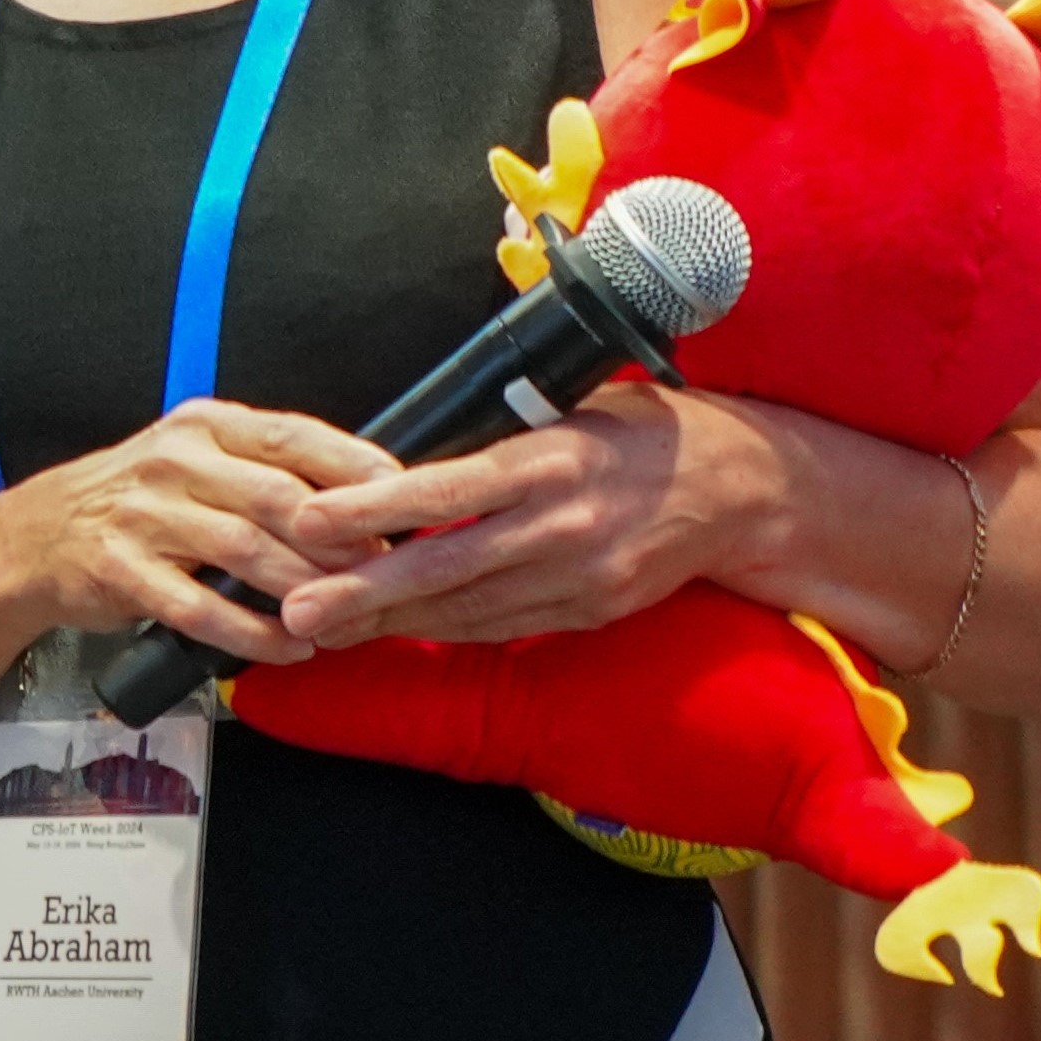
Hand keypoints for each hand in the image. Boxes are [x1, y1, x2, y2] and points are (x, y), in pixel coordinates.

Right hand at [0, 400, 401, 667]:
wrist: (36, 538)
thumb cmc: (139, 502)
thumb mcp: (197, 461)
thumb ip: (267, 471)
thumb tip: (370, 500)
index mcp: (204, 425)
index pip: (295, 438)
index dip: (358, 472)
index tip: (406, 505)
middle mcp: (173, 461)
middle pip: (279, 500)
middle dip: (341, 543)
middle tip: (386, 576)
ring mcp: (143, 515)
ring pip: (244, 553)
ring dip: (304, 592)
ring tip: (344, 619)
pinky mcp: (120, 570)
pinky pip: (199, 608)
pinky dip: (252, 635)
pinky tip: (289, 648)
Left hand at [269, 380, 771, 648]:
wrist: (744, 491)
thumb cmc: (641, 430)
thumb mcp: (571, 408)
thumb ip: (496, 437)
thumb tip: (405, 454)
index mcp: (551, 460)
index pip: (449, 490)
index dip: (376, 509)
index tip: (312, 522)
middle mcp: (564, 525)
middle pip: (449, 567)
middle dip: (365, 594)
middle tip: (296, 612)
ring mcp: (581, 577)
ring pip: (469, 609)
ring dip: (392, 623)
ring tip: (322, 628)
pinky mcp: (592, 611)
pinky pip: (504, 626)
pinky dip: (445, 630)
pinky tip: (394, 631)